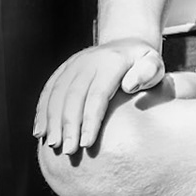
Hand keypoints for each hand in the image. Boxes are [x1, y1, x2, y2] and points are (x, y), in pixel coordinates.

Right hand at [33, 39, 164, 153]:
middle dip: (69, 125)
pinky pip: (49, 90)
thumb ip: (148, 72)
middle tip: (68, 152)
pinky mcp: (63, 69)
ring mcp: (73, 64)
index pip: (98, 94)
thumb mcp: (154, 64)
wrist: (126, 44)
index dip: (91, 120)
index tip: (87, 144)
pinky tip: (40, 132)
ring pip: (57, 93)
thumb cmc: (144, 63)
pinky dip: (42, 111)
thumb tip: (130, 85)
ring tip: (53, 145)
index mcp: (112, 62)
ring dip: (52, 120)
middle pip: (74, 95)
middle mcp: (89, 61)